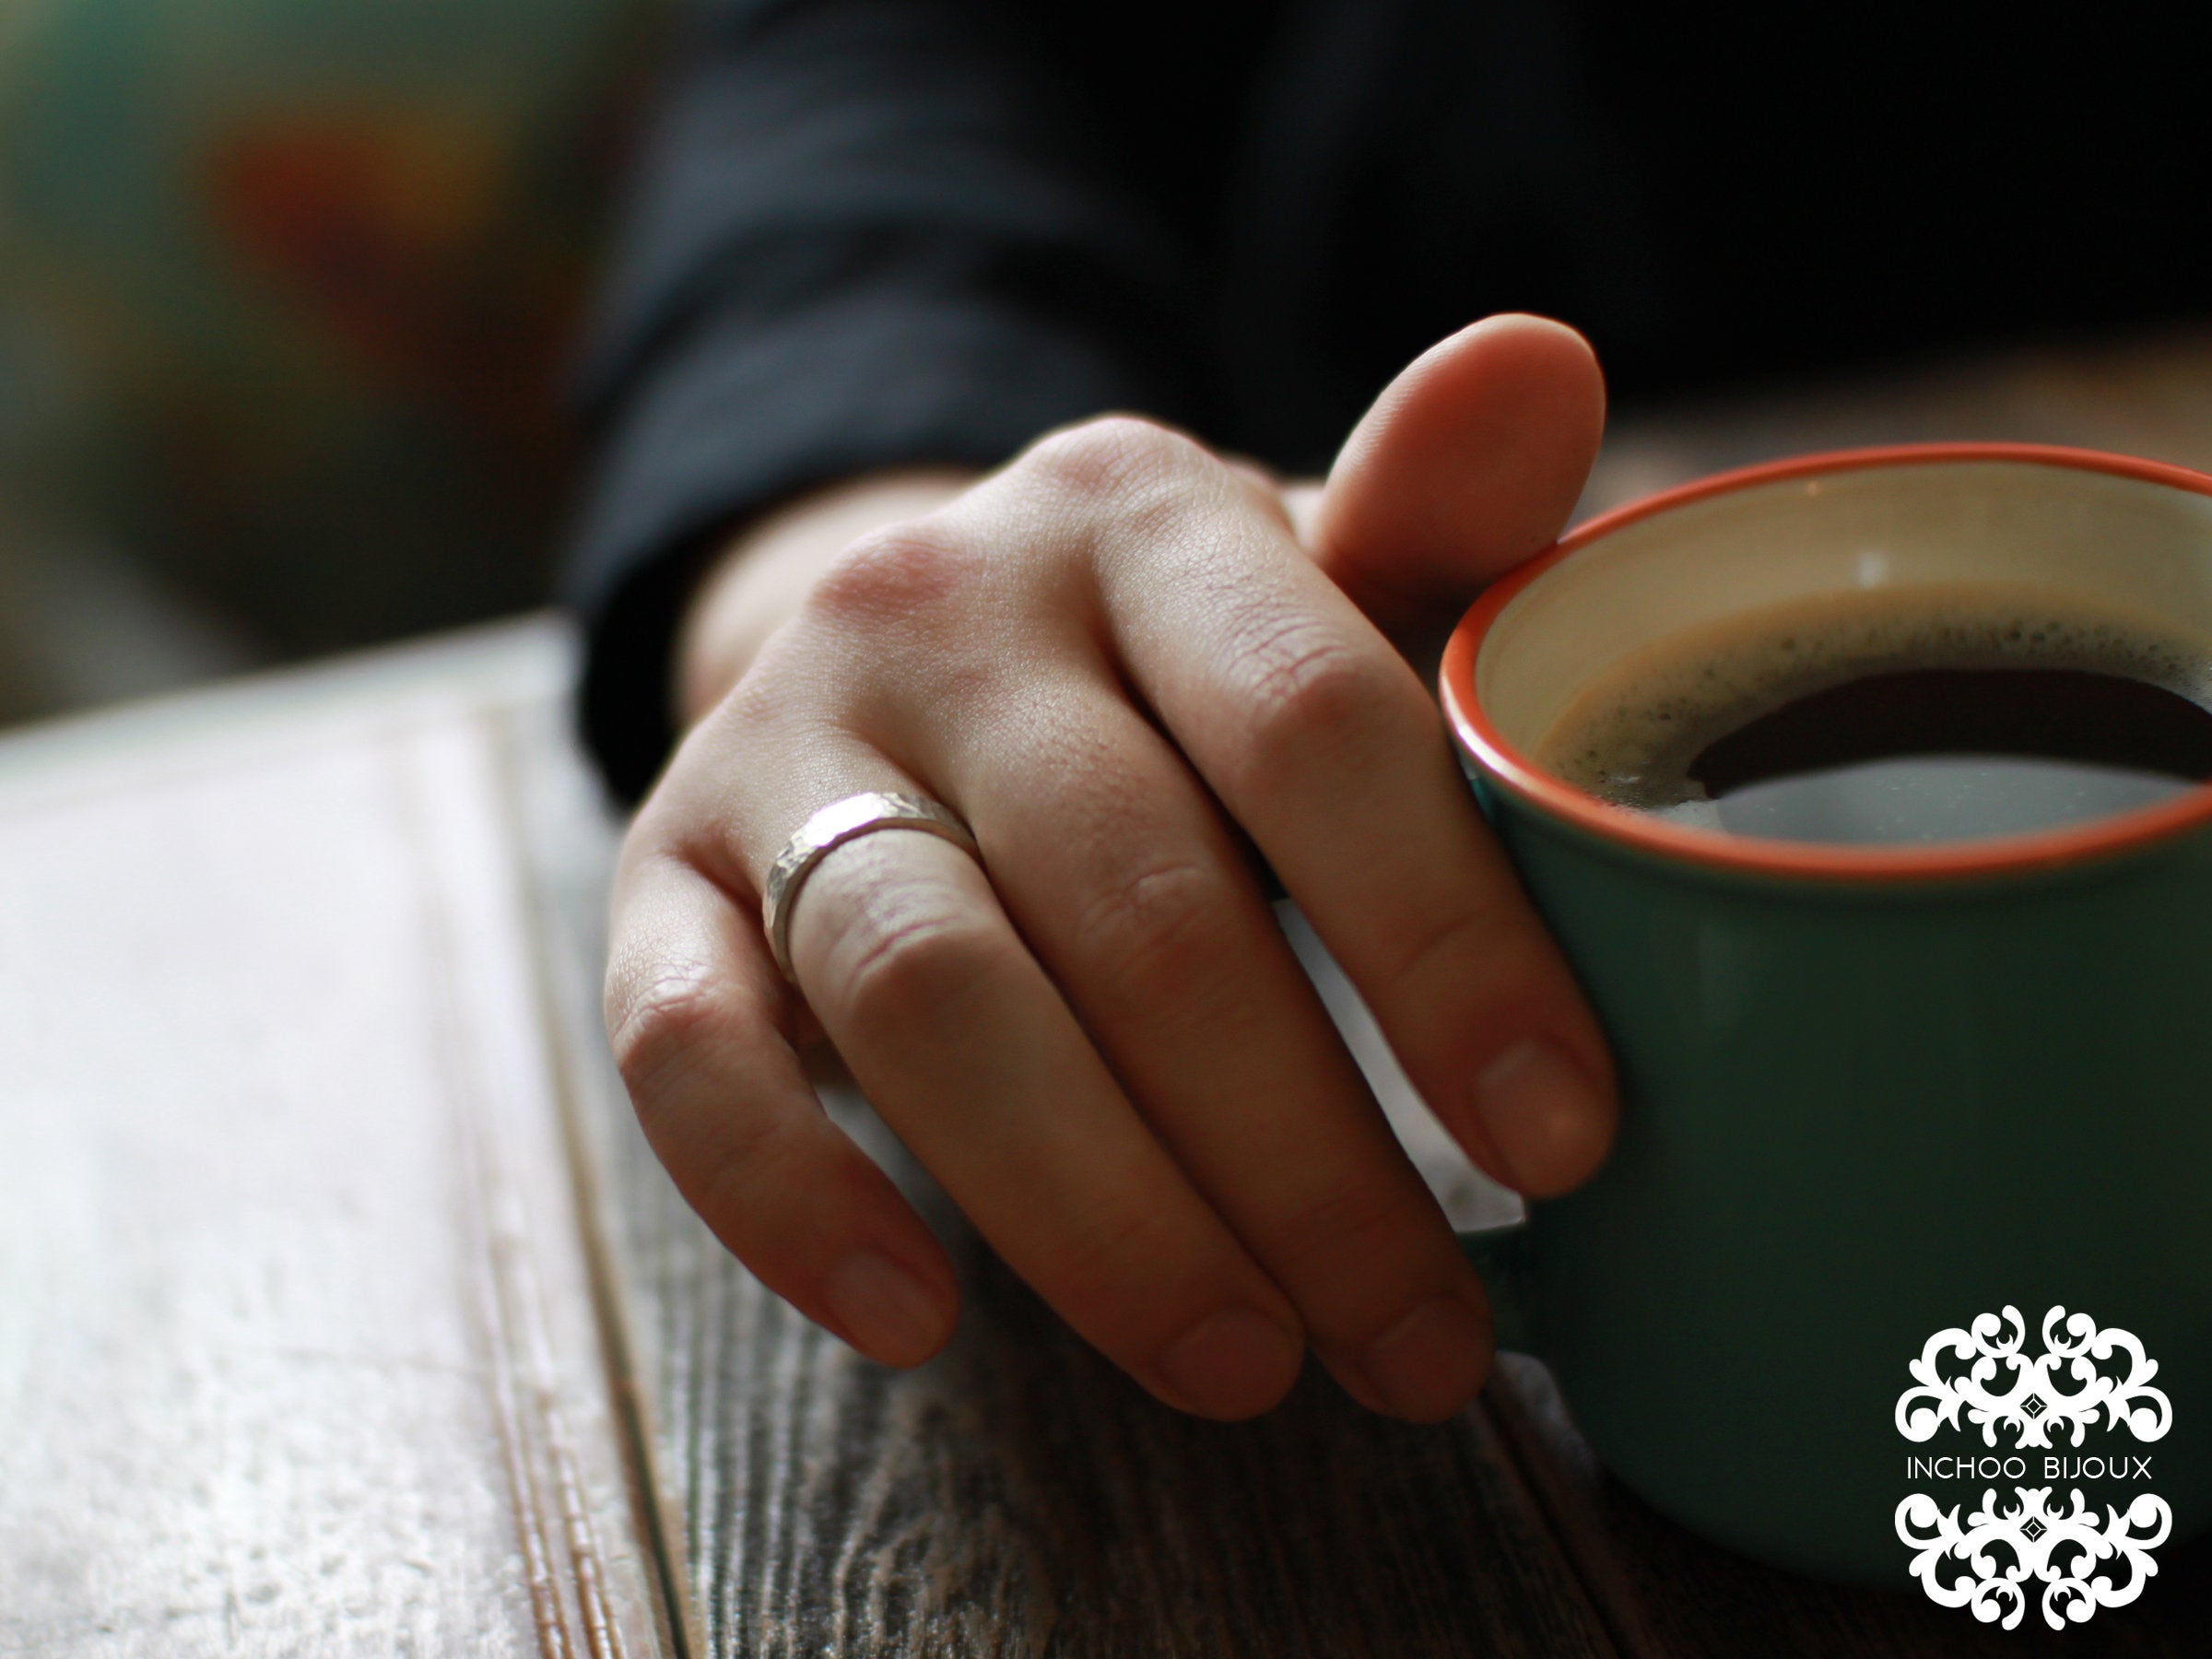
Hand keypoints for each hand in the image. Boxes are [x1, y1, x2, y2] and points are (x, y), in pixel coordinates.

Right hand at [606, 314, 1616, 1421]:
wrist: (910, 650)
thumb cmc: (1176, 666)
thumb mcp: (1311, 586)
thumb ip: (1429, 528)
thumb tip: (1545, 361)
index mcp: (1134, 512)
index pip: (1310, 722)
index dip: (1445, 945)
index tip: (1561, 1140)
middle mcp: (937, 605)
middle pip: (1135, 903)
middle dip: (1299, 1154)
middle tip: (1422, 1336)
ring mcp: (780, 743)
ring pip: (929, 993)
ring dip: (1096, 1214)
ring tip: (1245, 1362)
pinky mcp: (662, 881)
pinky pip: (684, 1053)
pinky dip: (791, 1197)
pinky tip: (918, 1319)